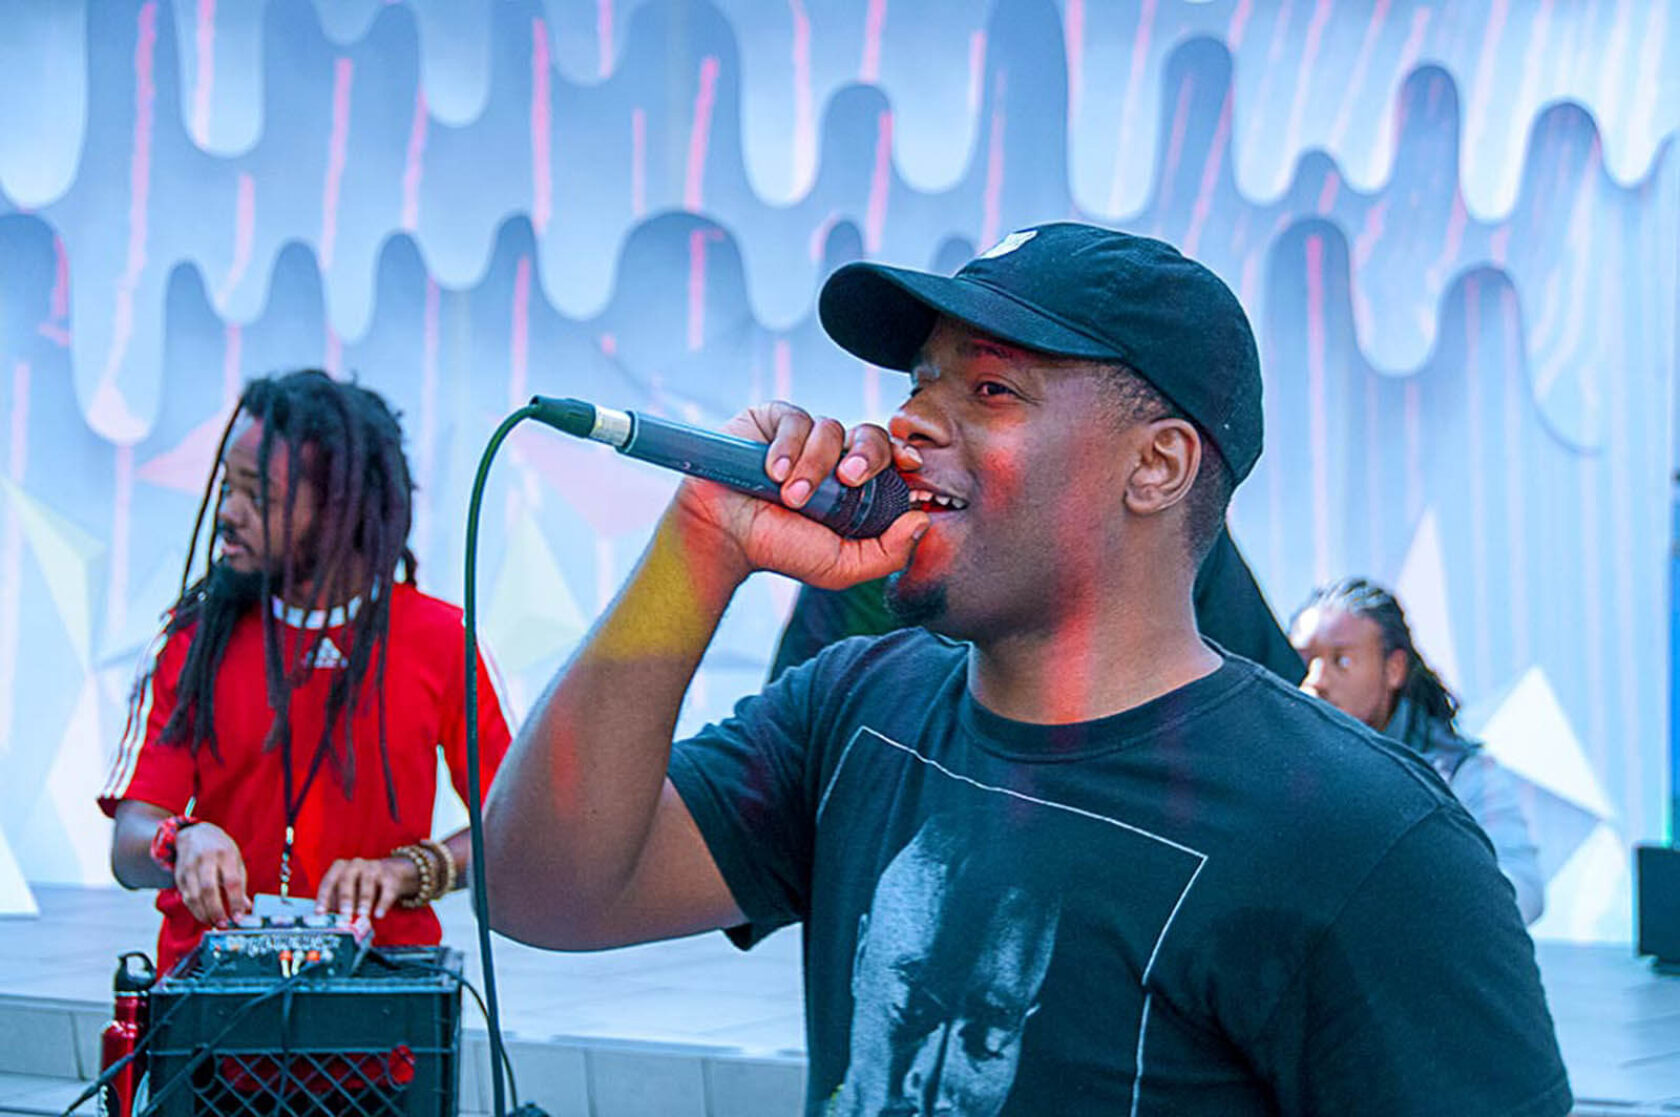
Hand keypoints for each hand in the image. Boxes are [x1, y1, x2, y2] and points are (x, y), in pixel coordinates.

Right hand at [173, 822, 250, 927]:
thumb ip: (240, 883)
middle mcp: (206, 859)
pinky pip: (185, 896)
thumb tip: (246, 906)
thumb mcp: (235, 859)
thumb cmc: (220, 848)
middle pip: (209, 889)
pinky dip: (194, 909)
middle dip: (216, 910)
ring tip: (214, 923)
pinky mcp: (179, 875)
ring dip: (203, 913)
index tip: (239, 917)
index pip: (231, 880)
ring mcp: (189, 867)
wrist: (194, 834)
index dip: (235, 901)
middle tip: (224, 924)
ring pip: (193, 895)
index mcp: (225, 854)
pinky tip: (203, 915)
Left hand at [315, 856, 411, 921]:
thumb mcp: (345, 892)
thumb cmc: (359, 888)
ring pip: (367, 882)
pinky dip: (383, 903)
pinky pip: (387, 890)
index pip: (328, 881)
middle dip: (345, 897)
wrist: (390, 875)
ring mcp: (374, 868)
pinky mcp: (391, 877)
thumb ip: (335, 905)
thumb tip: (326, 924)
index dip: (323, 897)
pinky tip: (379, 915)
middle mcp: (355, 864)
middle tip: (344, 914)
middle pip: (347, 878)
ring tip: (362, 915)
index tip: (320, 913)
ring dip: (364, 900)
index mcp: (339, 868)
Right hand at [670, 402, 929, 589]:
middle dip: (866, 455)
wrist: (725, 538)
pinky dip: (788, 446)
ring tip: (791, 497)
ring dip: (814, 464)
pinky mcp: (770, 421)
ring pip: (830, 428)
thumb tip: (922, 519)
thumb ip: (889, 551)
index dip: (903, 452)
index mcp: (855, 484)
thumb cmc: (781, 549)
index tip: (911, 465)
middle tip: (848, 480)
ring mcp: (802, 436)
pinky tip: (774, 473)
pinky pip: (794, 418)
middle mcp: (832, 455)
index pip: (889, 456)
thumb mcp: (842, 565)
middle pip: (869, 434)